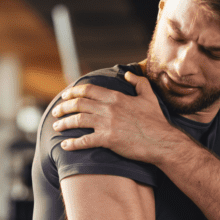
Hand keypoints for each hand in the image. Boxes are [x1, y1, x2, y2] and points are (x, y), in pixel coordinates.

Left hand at [52, 71, 181, 163]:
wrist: (162, 141)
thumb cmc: (156, 121)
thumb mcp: (149, 96)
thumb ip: (138, 82)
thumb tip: (127, 74)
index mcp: (116, 97)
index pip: (88, 90)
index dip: (73, 91)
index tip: (65, 95)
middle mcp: (109, 109)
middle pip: (79, 104)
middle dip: (63, 107)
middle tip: (56, 111)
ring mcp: (107, 124)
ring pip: (78, 120)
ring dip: (64, 123)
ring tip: (56, 126)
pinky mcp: (108, 140)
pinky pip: (84, 141)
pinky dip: (72, 143)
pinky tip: (65, 146)